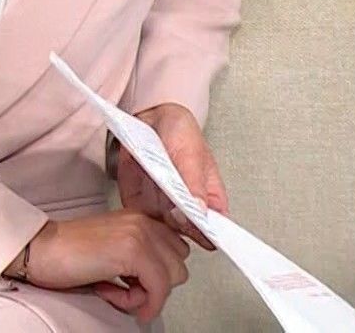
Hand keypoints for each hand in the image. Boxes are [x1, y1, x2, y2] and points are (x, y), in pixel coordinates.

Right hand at [21, 212, 190, 319]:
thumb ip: (140, 254)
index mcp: (139, 217)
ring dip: (145, 293)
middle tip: (123, 288)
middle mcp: (143, 221)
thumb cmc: (68, 254)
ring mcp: (140, 234)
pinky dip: (142, 303)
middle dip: (155, 285)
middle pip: (179, 265)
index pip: (176, 249)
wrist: (41, 250)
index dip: (159, 273)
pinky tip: (113, 295)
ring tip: (114, 289)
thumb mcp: (113, 248)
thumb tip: (158, 282)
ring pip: (173, 277)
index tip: (137, 284)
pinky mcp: (133, 251)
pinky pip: (159, 288)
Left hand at [117, 102, 225, 252]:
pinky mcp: (142, 206)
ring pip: (163, 233)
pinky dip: (138, 218)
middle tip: (173, 209)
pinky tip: (139, 200)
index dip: (212, 236)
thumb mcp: (190, 153)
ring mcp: (164, 210)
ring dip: (157, 223)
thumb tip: (201, 212)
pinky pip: (140, 223)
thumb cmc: (180, 133)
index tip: (204, 235)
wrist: (151, 119)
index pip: (217, 228)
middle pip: (188, 234)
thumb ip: (194, 184)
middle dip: (180, 227)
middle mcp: (188, 209)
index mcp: (210, 199)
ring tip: (155, 196)